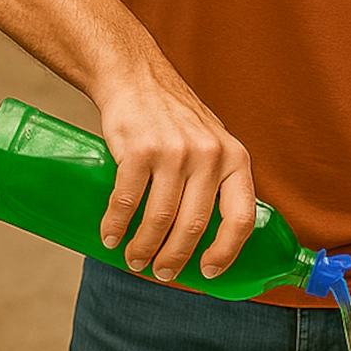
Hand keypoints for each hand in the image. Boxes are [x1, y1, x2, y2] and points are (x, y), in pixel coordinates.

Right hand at [96, 76, 255, 281]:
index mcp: (236, 159)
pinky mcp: (140, 150)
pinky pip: (128, 201)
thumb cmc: (176, 119)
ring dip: (144, 248)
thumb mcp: (214, 144)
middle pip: (194, 225)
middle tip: (161, 273)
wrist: (136, 77)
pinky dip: (116, 225)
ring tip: (135, 260)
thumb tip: (212, 238)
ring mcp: (175, 152)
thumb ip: (218, 182)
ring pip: (161, 218)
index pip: (241, 218)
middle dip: (175, 258)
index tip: (209, 272)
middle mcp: (210, 156)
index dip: (226, 252)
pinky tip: (110, 237)